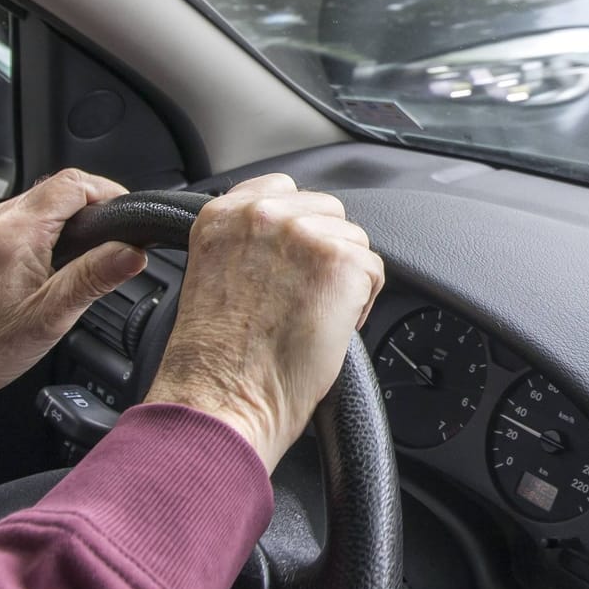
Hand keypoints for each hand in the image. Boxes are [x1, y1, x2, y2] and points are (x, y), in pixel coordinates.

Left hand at [0, 169, 147, 491]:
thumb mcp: (52, 316)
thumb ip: (95, 277)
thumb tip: (133, 252)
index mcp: (14, 235)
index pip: (71, 184)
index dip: (106, 191)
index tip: (123, 211)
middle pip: (50, 190)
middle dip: (86, 206)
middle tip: (109, 235)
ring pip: (27, 205)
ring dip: (58, 219)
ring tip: (77, 252)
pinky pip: (4, 223)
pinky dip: (30, 232)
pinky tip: (38, 264)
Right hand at [144, 174, 384, 472]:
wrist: (222, 399)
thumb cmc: (215, 360)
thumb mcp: (214, 274)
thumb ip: (247, 242)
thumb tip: (291, 240)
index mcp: (222, 214)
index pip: (283, 189)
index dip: (297, 228)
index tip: (292, 261)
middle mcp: (262, 214)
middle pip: (327, 212)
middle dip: (324, 253)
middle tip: (300, 299)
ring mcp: (302, 234)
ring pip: (354, 242)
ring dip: (344, 280)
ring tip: (310, 317)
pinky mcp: (339, 262)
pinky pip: (373, 270)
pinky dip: (361, 304)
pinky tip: (328, 329)